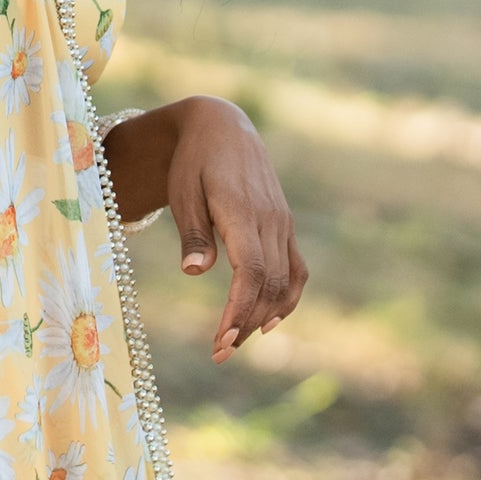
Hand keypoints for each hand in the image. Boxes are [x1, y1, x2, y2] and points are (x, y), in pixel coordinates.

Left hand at [152, 96, 307, 363]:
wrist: (223, 126)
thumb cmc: (195, 161)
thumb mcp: (184, 191)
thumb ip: (192, 231)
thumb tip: (194, 272)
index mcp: (242, 211)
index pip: (250, 272)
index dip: (239, 310)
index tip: (220, 340)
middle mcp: (270, 219)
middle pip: (269, 284)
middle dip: (246, 323)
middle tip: (219, 353)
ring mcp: (282, 223)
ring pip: (285, 281)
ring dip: (264, 316)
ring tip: (236, 342)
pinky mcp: (285, 226)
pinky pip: (296, 269)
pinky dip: (287, 298)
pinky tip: (268, 321)